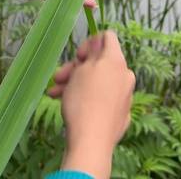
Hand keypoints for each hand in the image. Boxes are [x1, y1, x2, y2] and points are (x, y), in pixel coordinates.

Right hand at [49, 31, 134, 178]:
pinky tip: (69, 105)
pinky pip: (102, 99)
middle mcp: (125, 76)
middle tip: (59, 77)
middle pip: (100, 62)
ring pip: (98, 81)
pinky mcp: (120, 114)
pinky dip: (87, 98)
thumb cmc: (83, 100)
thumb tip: (98, 42)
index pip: (108, 37)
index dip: (90, 43)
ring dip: (76, 84)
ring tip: (55, 94)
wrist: (91, 142)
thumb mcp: (81, 70)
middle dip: (77, 68)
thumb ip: (91, 52)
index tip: (78, 56)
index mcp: (117, 61)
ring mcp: (124, 96)